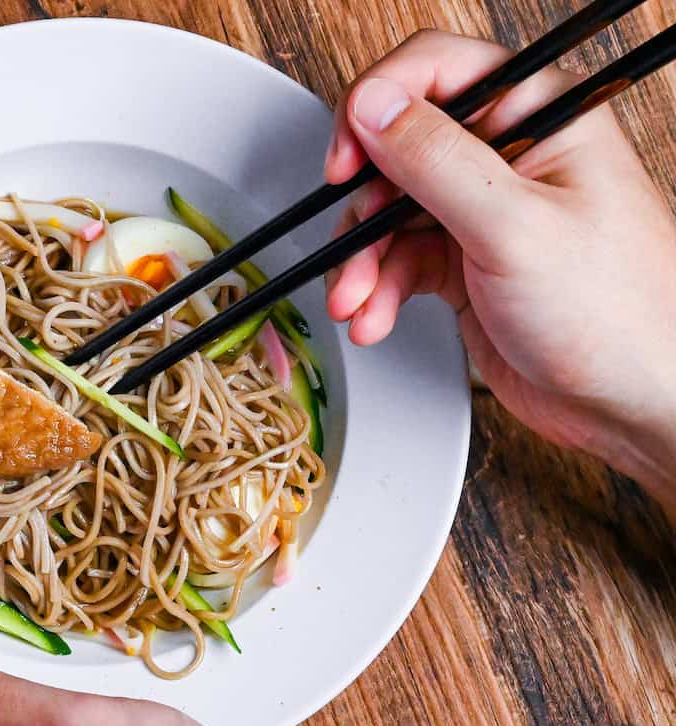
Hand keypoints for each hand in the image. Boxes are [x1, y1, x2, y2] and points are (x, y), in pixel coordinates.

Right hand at [322, 30, 675, 517]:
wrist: (630, 404)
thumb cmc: (615, 315)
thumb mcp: (514, 226)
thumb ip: (436, 160)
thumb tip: (375, 107)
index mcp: (540, 118)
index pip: (437, 70)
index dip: (379, 105)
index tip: (348, 157)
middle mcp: (508, 156)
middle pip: (398, 146)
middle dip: (364, 203)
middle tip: (351, 239)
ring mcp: (483, 210)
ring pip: (389, 210)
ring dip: (363, 258)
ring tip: (357, 300)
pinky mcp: (463, 261)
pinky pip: (397, 259)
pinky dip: (376, 289)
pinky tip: (374, 315)